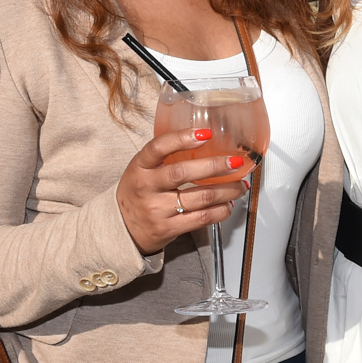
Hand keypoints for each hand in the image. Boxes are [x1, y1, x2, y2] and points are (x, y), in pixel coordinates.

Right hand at [118, 127, 249, 255]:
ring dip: (226, 190)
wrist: (122, 227)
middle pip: (183, 172)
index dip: (182, 138)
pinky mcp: (168, 228)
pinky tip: (227, 205)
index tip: (205, 134)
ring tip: (239, 185)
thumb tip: (204, 141)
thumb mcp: (142, 169)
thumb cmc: (139, 192)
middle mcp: (147, 187)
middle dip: (215, 166)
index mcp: (139, 167)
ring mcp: (157, 209)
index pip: (158, 147)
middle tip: (235, 162)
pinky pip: (201, 218)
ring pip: (200, 197)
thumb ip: (166, 157)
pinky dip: (220, 211)